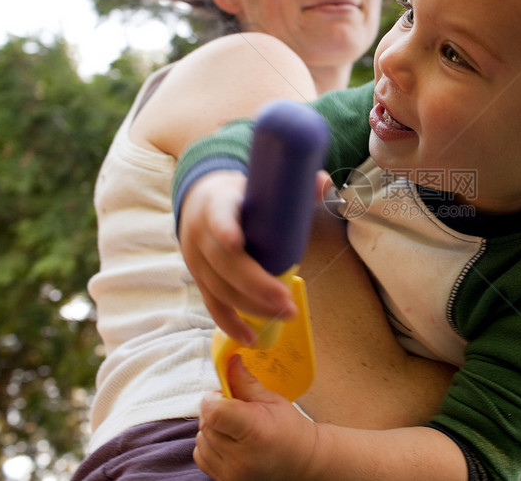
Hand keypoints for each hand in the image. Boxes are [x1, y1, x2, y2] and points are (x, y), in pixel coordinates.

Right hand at [179, 171, 296, 344]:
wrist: (200, 200)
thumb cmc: (241, 195)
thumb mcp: (258, 184)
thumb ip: (292, 186)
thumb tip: (323, 181)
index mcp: (217, 204)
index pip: (218, 215)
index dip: (224, 228)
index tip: (236, 241)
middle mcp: (201, 234)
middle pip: (224, 263)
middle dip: (255, 284)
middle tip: (287, 299)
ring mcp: (197, 260)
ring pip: (221, 289)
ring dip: (252, 306)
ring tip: (285, 315)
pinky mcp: (200, 280)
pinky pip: (213, 306)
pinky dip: (231, 324)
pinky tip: (251, 338)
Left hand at [194, 355, 319, 480]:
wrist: (301, 463)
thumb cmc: (290, 430)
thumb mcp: (271, 400)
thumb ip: (244, 382)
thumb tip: (228, 360)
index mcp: (256, 431)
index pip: (214, 410)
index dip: (214, 398)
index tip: (225, 394)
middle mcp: (240, 457)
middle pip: (206, 423)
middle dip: (215, 411)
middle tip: (235, 410)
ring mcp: (231, 473)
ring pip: (200, 439)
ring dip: (212, 429)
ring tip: (235, 428)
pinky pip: (200, 455)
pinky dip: (210, 445)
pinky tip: (229, 442)